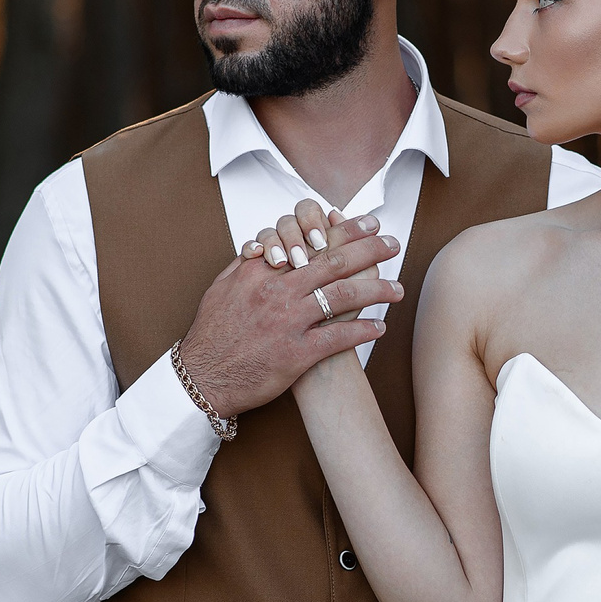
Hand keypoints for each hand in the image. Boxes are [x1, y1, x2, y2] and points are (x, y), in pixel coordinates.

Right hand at [176, 213, 401, 417]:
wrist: (202, 378)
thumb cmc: (211, 334)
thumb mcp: (221, 289)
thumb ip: (245, 266)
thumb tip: (261, 247)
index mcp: (261, 272)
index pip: (310, 243)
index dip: (345, 231)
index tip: (368, 224)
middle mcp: (278, 292)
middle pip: (335, 263)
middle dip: (370, 250)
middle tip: (393, 243)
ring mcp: (288, 322)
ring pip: (343, 296)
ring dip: (377, 290)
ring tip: (398, 289)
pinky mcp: (297, 354)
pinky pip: (339, 337)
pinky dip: (363, 331)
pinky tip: (380, 327)